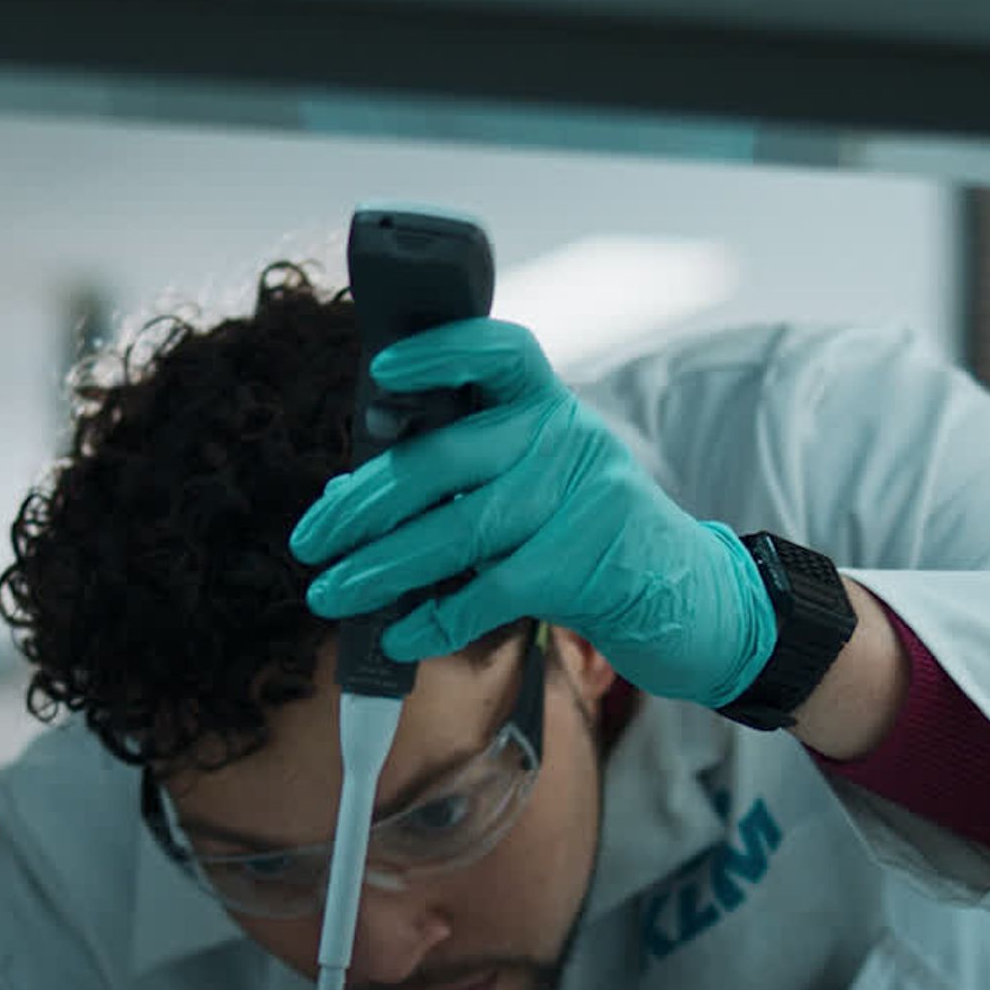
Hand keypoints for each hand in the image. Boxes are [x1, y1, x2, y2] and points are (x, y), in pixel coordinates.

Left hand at [290, 318, 776, 707]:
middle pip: (444, 460)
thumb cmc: (579, 532)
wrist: (680, 593)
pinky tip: (399, 636)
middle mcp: (563, 437)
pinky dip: (435, 620)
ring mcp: (579, 498)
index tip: (381, 370)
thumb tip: (350, 490)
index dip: (438, 354)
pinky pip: (489, 592)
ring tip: (329, 595)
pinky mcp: (583, 563)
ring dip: (379, 570)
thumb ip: (459, 473)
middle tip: (309, 541)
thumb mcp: (532, 479)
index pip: (495, 353)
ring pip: (457, 532)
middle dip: (362, 505)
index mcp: (544, 402)